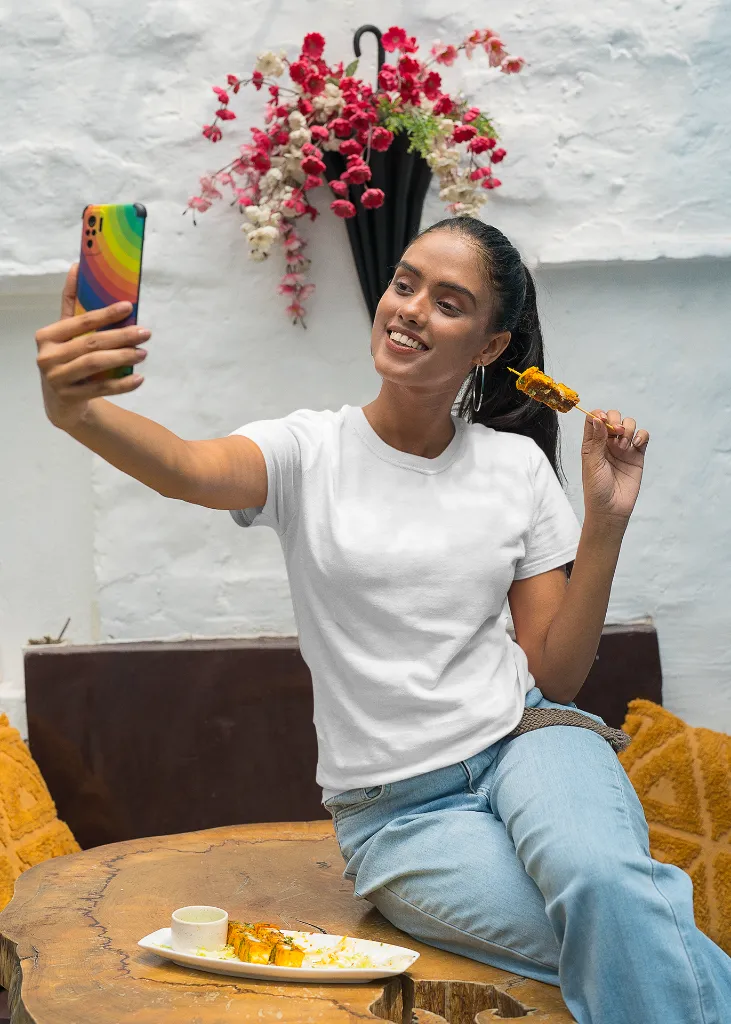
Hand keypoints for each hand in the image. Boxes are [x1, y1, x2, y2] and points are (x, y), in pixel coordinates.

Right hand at [35, 264, 149, 431]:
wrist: (61, 404)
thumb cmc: (66, 361)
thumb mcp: (65, 334)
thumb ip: (70, 304)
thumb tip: (77, 267)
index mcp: (47, 336)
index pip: (80, 321)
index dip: (105, 313)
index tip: (129, 306)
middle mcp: (47, 357)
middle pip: (91, 343)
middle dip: (122, 336)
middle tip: (146, 333)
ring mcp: (56, 379)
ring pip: (95, 364)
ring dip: (123, 357)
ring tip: (143, 353)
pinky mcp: (69, 398)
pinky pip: (101, 389)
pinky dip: (122, 384)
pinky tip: (139, 378)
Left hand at [581, 409, 649, 524]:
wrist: (611, 508)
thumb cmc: (596, 488)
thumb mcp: (592, 463)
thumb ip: (596, 440)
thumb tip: (598, 418)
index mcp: (592, 443)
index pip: (594, 419)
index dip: (599, 414)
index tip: (603, 419)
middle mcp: (607, 442)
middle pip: (613, 417)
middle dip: (616, 420)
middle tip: (616, 432)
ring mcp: (623, 448)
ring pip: (629, 424)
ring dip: (628, 429)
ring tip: (623, 446)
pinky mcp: (637, 455)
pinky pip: (642, 436)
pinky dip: (642, 435)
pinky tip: (636, 444)